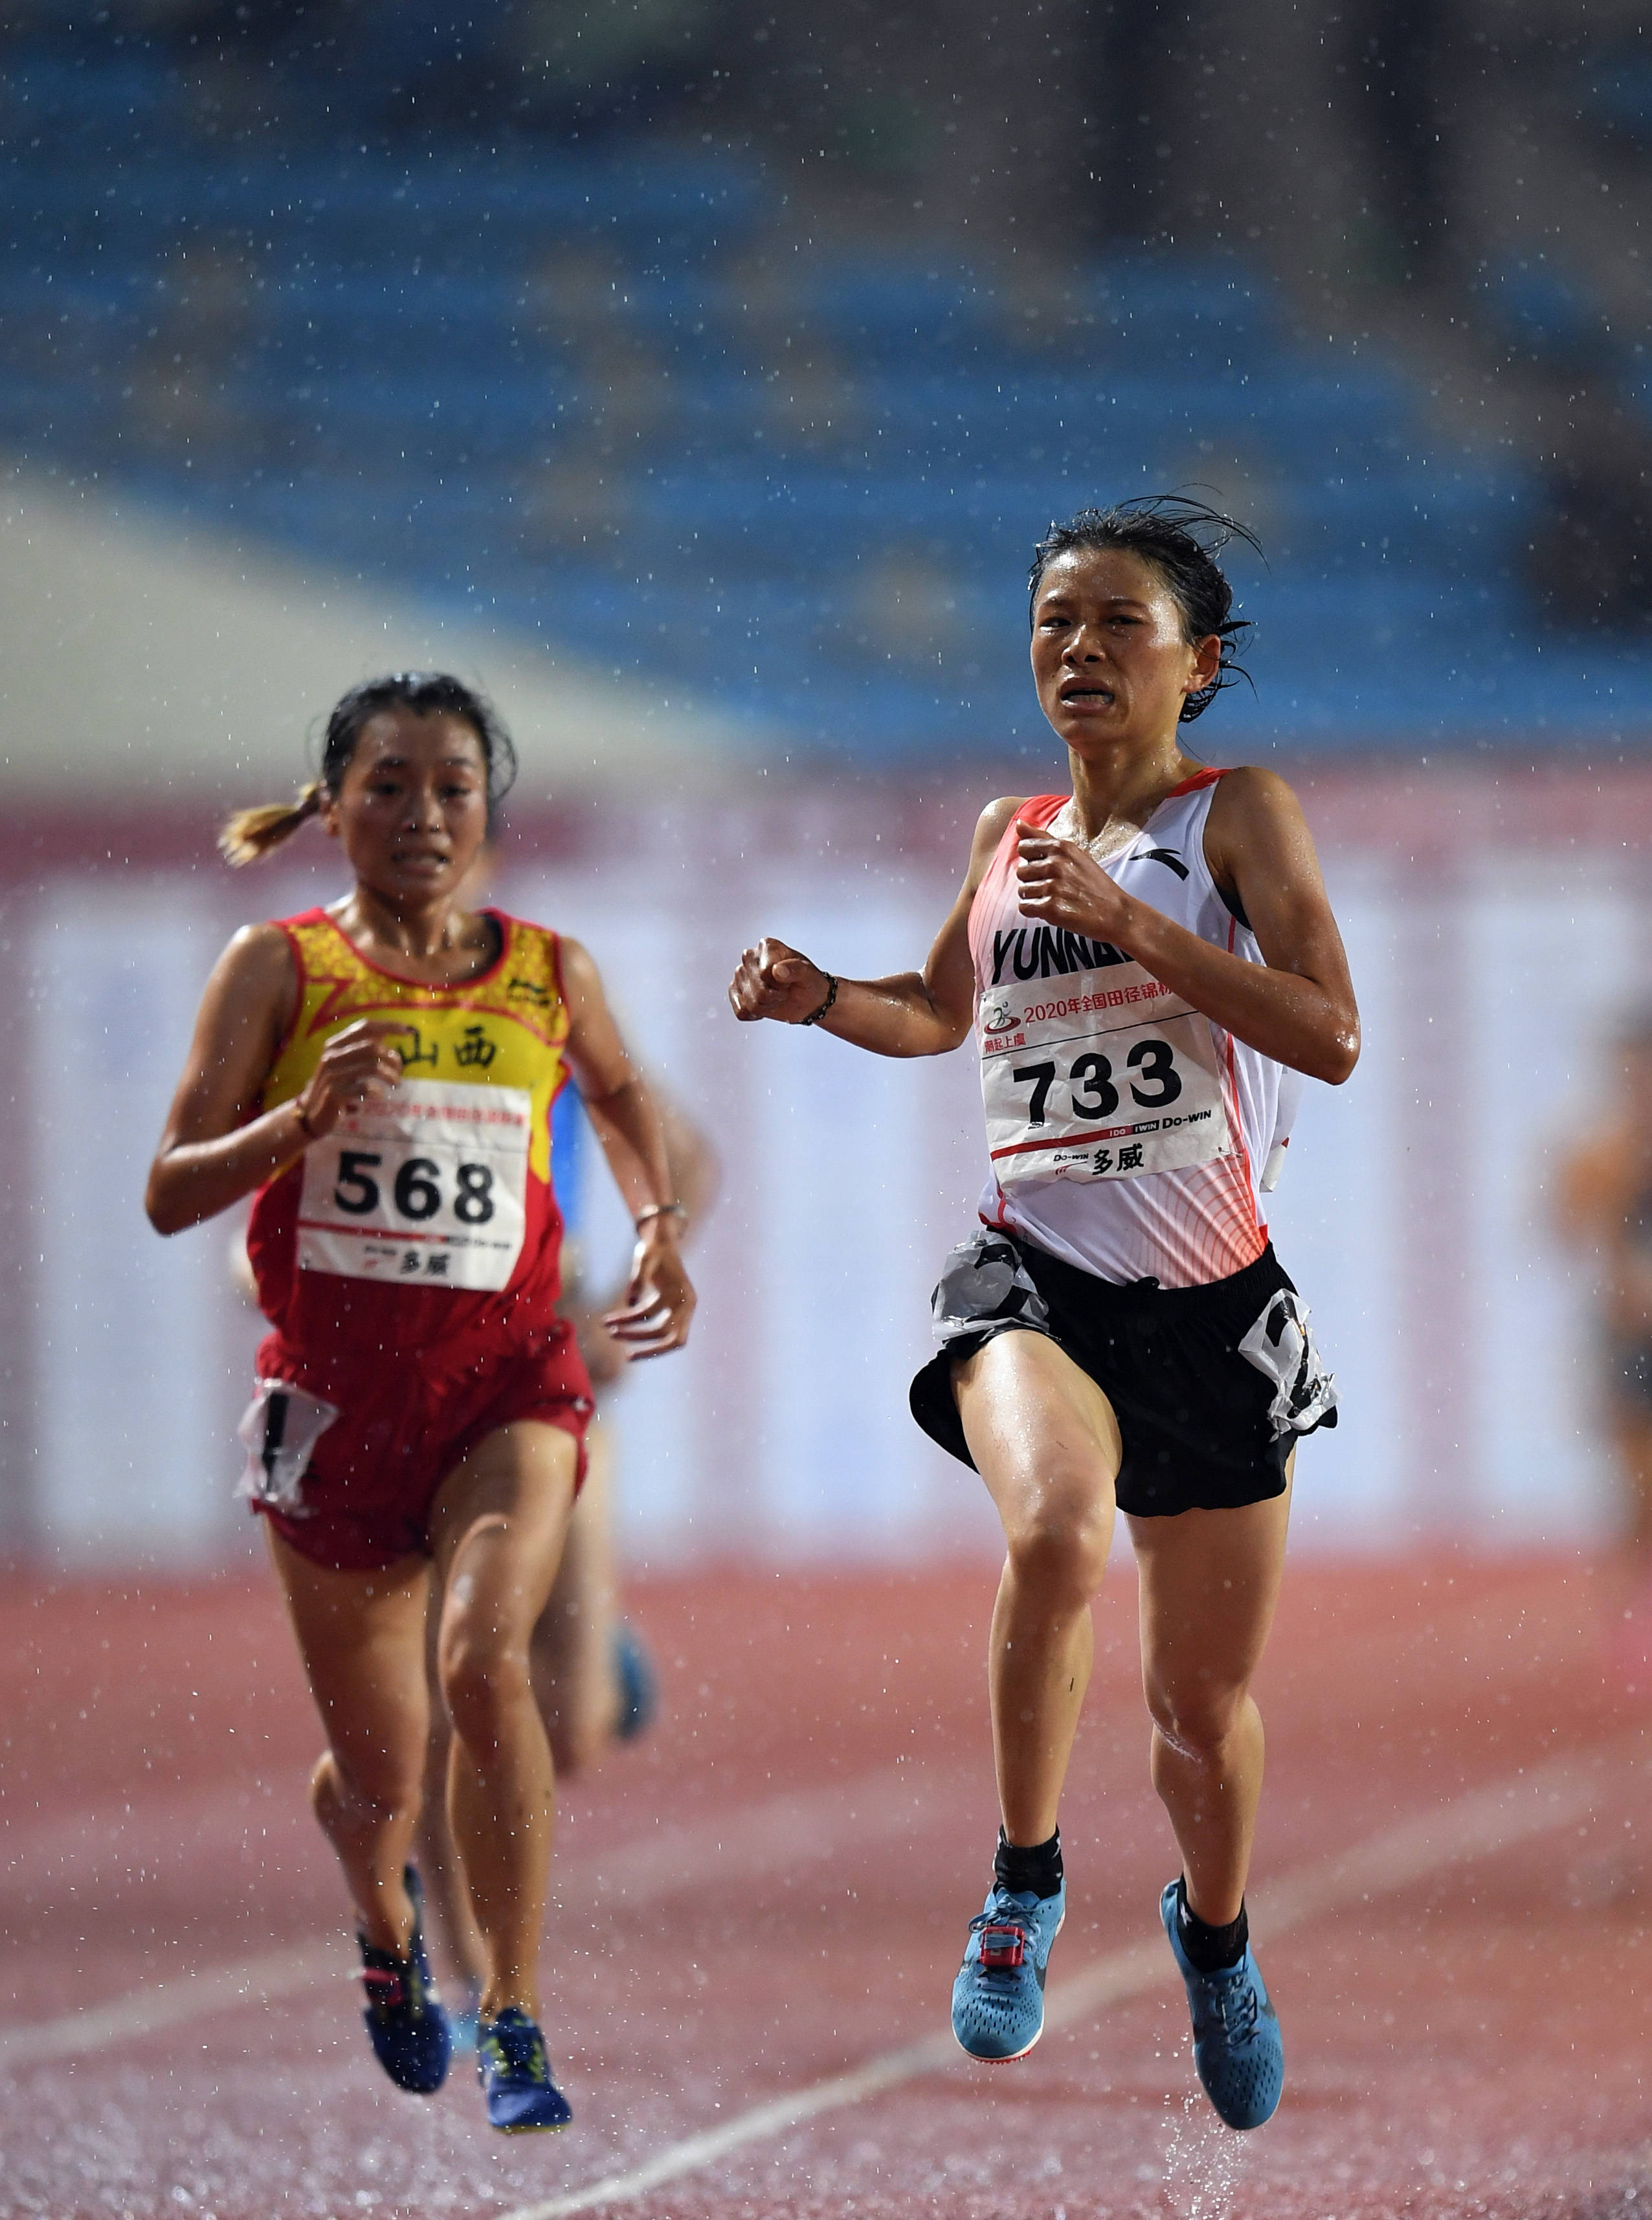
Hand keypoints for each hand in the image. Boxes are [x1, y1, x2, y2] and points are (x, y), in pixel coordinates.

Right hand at [292, 1020, 409, 1139]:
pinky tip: (379, 1095)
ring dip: (390, 1076)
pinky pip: (365, 1088)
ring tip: (394, 1083)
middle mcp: (332, 1056)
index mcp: (335, 1044)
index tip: (409, 1031)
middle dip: (392, 1058)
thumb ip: (363, 1049)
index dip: (389, 1026)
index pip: (365, 1027)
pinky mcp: (334, 1094)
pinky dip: (377, 1092)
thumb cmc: (335, 1085)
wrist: (311, 1112)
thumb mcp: (346, 1063)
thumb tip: (389, 1035)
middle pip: (372, 1047)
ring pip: (372, 1067)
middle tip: (398, 1070)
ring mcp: (332, 1075)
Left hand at [602, 1228, 695, 1359]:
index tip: (609, 1325)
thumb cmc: (653, 1249)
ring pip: (669, 1339)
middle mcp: (687, 1305)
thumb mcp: (643, 1259)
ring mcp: (684, 1310)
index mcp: (682, 1293)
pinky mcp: (676, 1311)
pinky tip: (625, 1332)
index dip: (631, 1323)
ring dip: (644, 1342)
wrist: (663, 1241)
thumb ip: (638, 1279)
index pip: (655, 1317)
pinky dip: (647, 1336)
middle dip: (642, 1343)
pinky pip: (664, 1332)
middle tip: (613, 1336)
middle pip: (669, 1338)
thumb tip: (630, 1303)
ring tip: (614, 1334)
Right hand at [727, 938, 830, 1024]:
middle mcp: (749, 957)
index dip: (781, 984)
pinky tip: (764, 1006)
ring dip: (767, 1007)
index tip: (790, 981)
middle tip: (784, 991)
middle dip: (775, 997)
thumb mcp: (809, 974)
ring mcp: (740, 974)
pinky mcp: (735, 991)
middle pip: (758, 990)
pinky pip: (741, 1011)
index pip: (765, 972)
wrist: (807, 999)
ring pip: (750, 1003)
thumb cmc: (808, 982)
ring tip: (775, 997)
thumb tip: (776, 970)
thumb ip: (796, 969)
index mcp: (767, 947)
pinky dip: (755, 1014)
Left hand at [1014, 822, 1132, 942]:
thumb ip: (1043, 838)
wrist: (1116, 912)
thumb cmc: (1094, 883)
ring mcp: (1052, 886)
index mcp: (1061, 847)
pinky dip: (1035, 911)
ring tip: (1055, 899)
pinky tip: (1052, 909)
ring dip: (1035, 897)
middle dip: (1033, 881)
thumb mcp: (1074, 854)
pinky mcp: (1050, 908)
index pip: (1024, 847)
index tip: (1046, 868)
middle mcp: (1055, 864)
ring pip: (1022, 891)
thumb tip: (1018, 824)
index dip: (1031, 860)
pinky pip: (1024, 907)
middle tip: (1054, 887)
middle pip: (1021, 871)